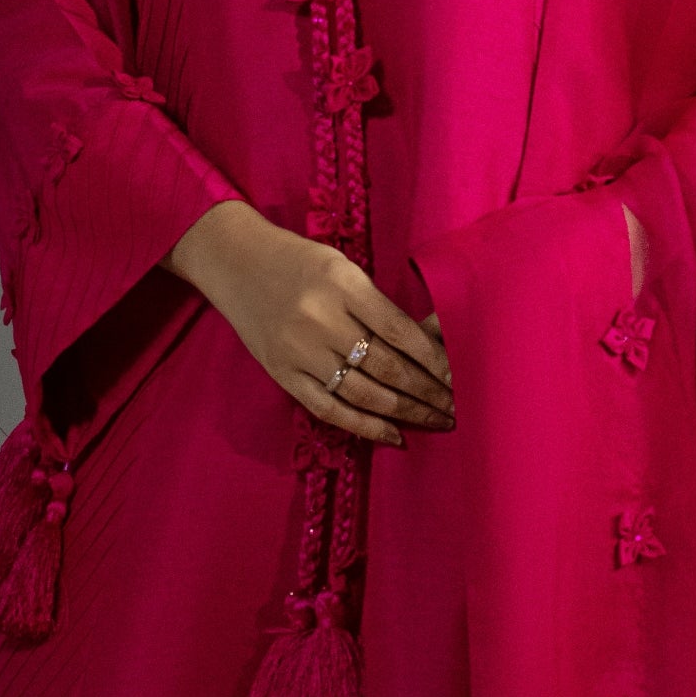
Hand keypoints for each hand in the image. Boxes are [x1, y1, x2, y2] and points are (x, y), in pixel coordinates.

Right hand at [168, 200, 453, 443]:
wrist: (234, 262)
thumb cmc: (299, 261)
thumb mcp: (343, 267)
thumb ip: (379, 304)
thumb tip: (430, 344)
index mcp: (342, 284)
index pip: (400, 330)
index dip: (434, 359)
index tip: (461, 376)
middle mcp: (320, 319)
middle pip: (386, 366)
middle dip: (428, 391)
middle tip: (458, 407)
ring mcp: (299, 351)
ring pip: (363, 394)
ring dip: (406, 413)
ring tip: (436, 421)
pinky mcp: (283, 374)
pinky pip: (329, 409)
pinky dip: (365, 427)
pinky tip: (394, 435)